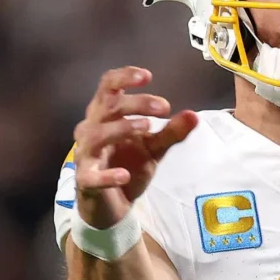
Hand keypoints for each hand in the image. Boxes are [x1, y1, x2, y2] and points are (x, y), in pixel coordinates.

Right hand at [73, 67, 197, 228]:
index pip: (108, 86)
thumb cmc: (128, 164)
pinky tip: (124, 175)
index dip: (124, 77)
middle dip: (136, 103)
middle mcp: (92, 128)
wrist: (114, 203)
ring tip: (148, 128)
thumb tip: (194, 115)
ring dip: (122, 128)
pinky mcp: (86, 179)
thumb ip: (172, 132)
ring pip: (96, 134)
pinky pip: (92, 175)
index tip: (147, 76)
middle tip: (164, 107)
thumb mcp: (155, 147)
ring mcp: (86, 153)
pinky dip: (107, 175)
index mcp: (106, 114)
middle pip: (108, 106)